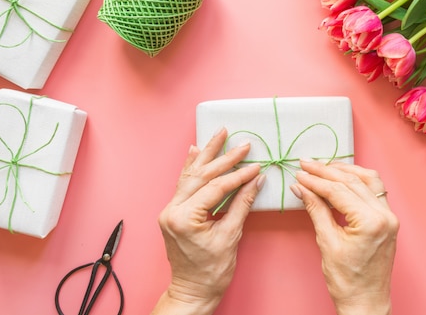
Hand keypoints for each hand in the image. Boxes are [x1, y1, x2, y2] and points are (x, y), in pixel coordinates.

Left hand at [151, 128, 264, 314]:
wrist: (193, 290)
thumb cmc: (210, 272)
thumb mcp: (230, 236)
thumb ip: (242, 205)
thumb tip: (255, 181)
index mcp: (184, 218)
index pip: (215, 188)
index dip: (238, 176)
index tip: (255, 166)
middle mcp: (172, 210)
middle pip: (201, 176)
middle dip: (223, 158)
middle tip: (241, 144)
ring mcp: (170, 210)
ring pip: (190, 176)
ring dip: (207, 155)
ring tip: (218, 135)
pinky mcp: (173, 212)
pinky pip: (184, 184)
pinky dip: (192, 167)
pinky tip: (195, 151)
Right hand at [290, 160, 398, 314]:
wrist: (365, 303)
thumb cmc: (347, 281)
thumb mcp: (327, 243)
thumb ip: (316, 209)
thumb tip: (302, 188)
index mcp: (371, 222)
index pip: (339, 191)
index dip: (316, 180)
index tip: (299, 174)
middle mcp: (385, 215)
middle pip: (353, 181)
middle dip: (326, 172)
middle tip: (306, 165)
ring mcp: (389, 216)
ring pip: (367, 180)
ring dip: (344, 171)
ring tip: (322, 167)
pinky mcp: (388, 220)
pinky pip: (374, 190)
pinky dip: (357, 180)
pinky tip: (342, 177)